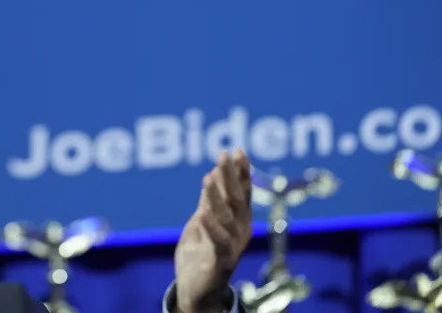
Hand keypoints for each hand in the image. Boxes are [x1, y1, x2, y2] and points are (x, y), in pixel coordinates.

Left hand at [173, 149, 251, 312]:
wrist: (198, 290)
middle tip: (225, 154)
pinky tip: (202, 214)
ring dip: (217, 198)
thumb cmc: (202, 252)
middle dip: (231, 177)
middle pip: (236, 200)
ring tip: (208, 178)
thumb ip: (210, 200)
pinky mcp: (219, 262)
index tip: (238, 151)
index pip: (242, 192)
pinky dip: (210, 228)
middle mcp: (240, 232)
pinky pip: (216, 242)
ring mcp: (231, 247)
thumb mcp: (204, 221)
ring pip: (225, 218)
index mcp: (239, 221)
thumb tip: (214, 171)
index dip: (241, 172)